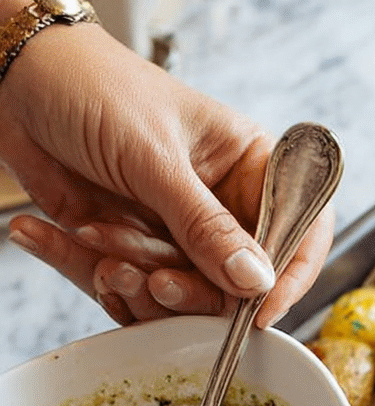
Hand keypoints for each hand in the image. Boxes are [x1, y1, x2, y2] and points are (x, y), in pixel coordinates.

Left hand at [0, 15, 333, 326]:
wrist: (12, 79)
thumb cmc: (91, 85)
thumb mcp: (155, 156)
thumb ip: (207, 227)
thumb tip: (256, 282)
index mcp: (248, 166)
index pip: (298, 231)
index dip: (290, 275)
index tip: (261, 309)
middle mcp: (220, 206)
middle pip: (238, 281)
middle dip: (194, 289)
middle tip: (158, 280)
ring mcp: (177, 232)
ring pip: (183, 295)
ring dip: (136, 278)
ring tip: (99, 240)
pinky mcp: (134, 251)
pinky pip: (133, 291)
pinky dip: (102, 277)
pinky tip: (77, 240)